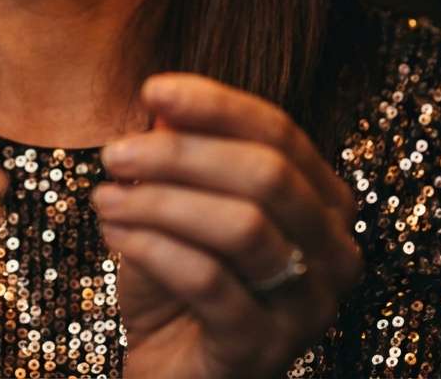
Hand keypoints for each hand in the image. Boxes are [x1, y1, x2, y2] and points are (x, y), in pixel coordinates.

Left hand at [91, 74, 362, 378]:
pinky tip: (115, 232)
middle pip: (267, 175)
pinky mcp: (264, 349)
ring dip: (160, 201)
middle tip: (115, 153)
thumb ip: (182, 150)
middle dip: (181, 154)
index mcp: (324, 202)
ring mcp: (307, 307)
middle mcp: (334, 252)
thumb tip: (164, 102)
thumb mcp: (179, 202)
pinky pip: (209, 282)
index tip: (152, 89)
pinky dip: (152, 247)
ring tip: (105, 196)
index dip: (215, 105)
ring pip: (242, 227)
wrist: (174, 369)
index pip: (279, 132)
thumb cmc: (182, 279)